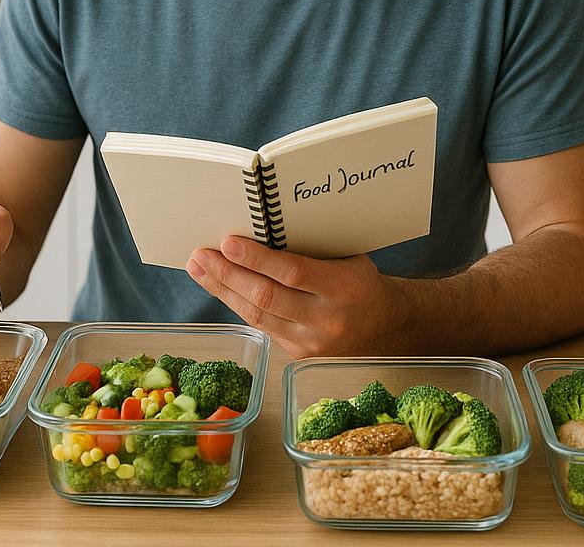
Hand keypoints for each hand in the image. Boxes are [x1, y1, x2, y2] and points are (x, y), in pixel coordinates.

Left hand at [186, 236, 412, 358]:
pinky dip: (237, 305)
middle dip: (228, 275)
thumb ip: (310, 248)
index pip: (294, 273)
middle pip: (268, 297)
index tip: (227, 243)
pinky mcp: (298, 355)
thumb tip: (258, 227)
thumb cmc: (360, 280)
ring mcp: (312, 342)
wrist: (384, 325)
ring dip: (223, 290)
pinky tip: (220, 288)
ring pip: (258, 315)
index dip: (257, 259)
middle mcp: (329, 319)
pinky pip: (261, 327)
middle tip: (201, 255)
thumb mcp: (347, 257)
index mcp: (346, 287)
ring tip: (199, 269)